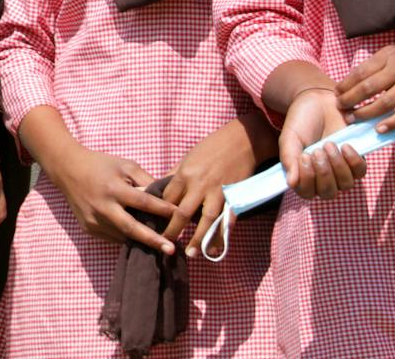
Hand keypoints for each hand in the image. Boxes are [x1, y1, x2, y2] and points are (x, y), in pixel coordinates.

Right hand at [38, 144, 177, 253]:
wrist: (67, 169)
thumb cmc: (101, 165)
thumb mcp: (125, 165)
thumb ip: (145, 180)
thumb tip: (165, 198)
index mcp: (113, 188)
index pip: (142, 202)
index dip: (162, 210)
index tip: (180, 216)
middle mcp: (102, 207)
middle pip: (131, 228)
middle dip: (152, 240)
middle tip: (171, 250)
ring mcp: (93, 220)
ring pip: (122, 236)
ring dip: (141, 241)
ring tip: (161, 245)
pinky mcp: (89, 228)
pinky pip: (112, 237)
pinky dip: (127, 238)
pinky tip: (139, 239)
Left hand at [160, 120, 261, 257]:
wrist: (242, 141)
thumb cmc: (211, 147)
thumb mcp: (187, 158)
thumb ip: (175, 175)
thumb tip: (158, 188)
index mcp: (184, 174)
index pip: (167, 198)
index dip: (159, 213)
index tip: (153, 224)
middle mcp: (199, 184)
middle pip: (182, 212)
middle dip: (172, 229)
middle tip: (165, 244)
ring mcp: (218, 191)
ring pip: (205, 219)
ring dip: (198, 238)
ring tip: (191, 253)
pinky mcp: (235, 196)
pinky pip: (228, 219)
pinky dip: (222, 234)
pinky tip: (216, 248)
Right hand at [279, 87, 365, 200]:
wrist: (319, 101)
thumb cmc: (301, 121)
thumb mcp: (290, 138)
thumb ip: (289, 159)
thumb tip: (290, 184)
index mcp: (303, 174)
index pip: (306, 192)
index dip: (307, 180)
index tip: (304, 157)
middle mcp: (323, 177)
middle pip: (328, 192)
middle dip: (323, 173)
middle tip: (317, 150)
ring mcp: (341, 170)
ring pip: (345, 184)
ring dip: (337, 166)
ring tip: (329, 144)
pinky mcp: (356, 160)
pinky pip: (360, 172)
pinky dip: (353, 161)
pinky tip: (345, 145)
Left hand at [337, 44, 394, 133]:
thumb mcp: (394, 58)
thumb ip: (375, 68)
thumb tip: (349, 86)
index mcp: (388, 56)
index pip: (360, 72)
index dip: (345, 85)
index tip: (337, 94)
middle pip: (367, 88)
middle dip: (350, 100)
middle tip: (341, 108)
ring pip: (382, 103)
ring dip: (364, 113)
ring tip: (353, 119)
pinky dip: (390, 123)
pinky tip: (378, 129)